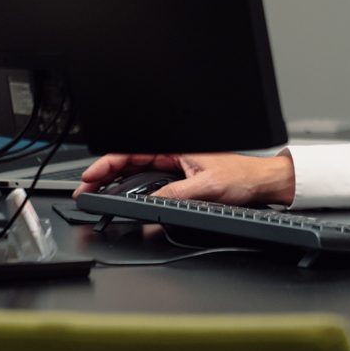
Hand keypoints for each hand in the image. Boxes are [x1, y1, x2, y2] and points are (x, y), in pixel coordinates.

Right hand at [73, 151, 295, 205]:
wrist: (263, 184)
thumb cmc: (243, 176)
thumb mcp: (206, 186)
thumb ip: (176, 194)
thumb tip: (149, 203)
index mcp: (178, 148)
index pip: (133, 151)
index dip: (108, 163)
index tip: (91, 176)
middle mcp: (175, 156)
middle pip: (131, 162)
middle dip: (105, 174)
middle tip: (87, 190)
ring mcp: (177, 168)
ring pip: (138, 173)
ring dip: (116, 182)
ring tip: (97, 193)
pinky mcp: (182, 180)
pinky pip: (150, 184)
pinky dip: (132, 190)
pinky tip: (122, 198)